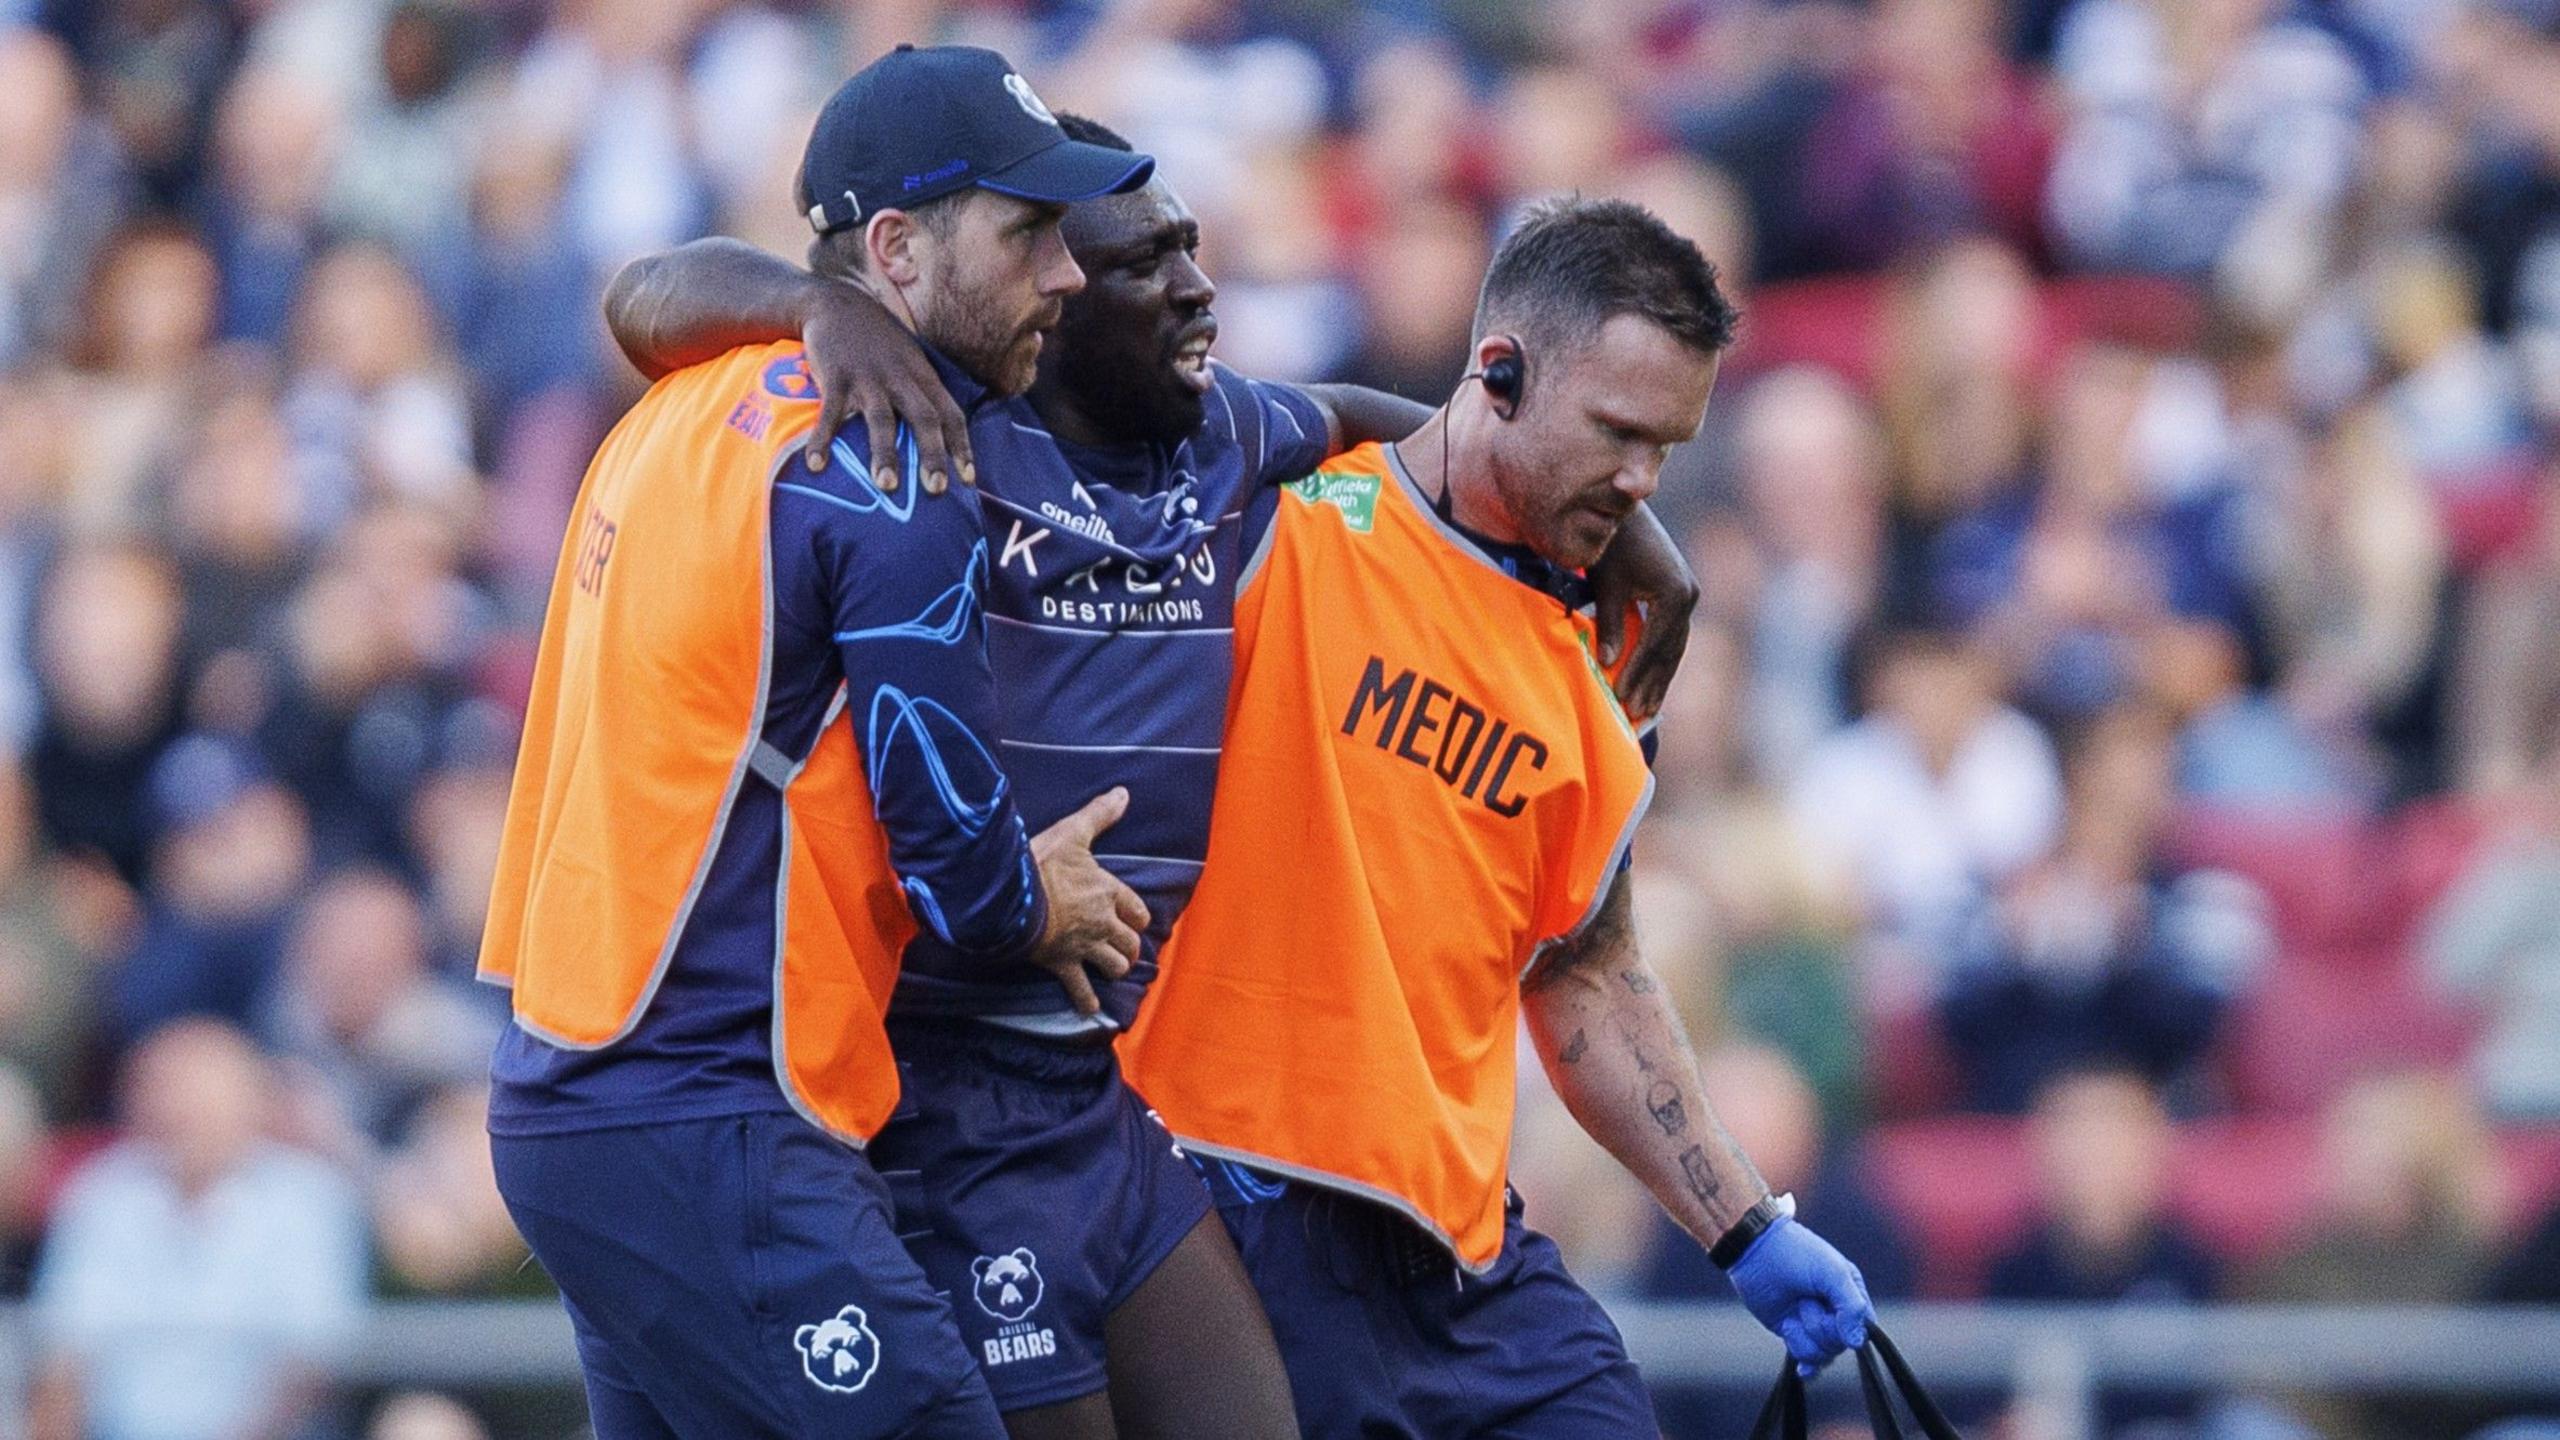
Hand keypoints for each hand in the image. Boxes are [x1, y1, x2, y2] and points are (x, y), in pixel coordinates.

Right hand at [798, 282, 975, 494]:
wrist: (836, 303)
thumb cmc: (878, 342)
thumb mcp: (910, 361)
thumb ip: (923, 393)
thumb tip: (940, 438)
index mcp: (922, 377)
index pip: (951, 414)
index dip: (961, 446)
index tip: (968, 480)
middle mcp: (900, 378)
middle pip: (924, 418)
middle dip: (932, 454)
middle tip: (936, 490)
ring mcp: (868, 377)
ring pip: (881, 419)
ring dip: (884, 453)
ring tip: (886, 486)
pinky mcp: (835, 376)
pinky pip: (830, 412)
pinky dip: (822, 439)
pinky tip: (816, 465)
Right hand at [1027, 788, 1150, 1014]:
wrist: (1010, 897)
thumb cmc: (1041, 863)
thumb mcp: (1072, 833)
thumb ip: (1099, 815)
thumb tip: (1124, 793)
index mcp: (1108, 891)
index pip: (1136, 910)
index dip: (1137, 917)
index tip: (1135, 920)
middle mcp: (1102, 922)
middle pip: (1129, 942)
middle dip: (1130, 947)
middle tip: (1125, 949)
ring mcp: (1083, 946)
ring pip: (1114, 965)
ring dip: (1115, 969)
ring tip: (1112, 970)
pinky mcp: (1062, 963)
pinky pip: (1080, 988)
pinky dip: (1086, 1000)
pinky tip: (1091, 1008)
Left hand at [1588, 505, 1697, 720]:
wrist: (1621, 510)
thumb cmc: (1609, 545)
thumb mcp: (1607, 585)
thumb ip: (1611, 624)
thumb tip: (1608, 664)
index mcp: (1675, 594)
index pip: (1655, 645)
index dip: (1638, 674)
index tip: (1622, 699)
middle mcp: (1690, 595)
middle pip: (1671, 651)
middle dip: (1653, 683)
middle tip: (1637, 713)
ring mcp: (1689, 594)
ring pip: (1675, 646)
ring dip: (1660, 676)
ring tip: (1646, 707)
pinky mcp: (1681, 593)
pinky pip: (1672, 634)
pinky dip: (1659, 657)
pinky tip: (1651, 679)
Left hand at [1726, 1213, 1872, 1376]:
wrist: (1755, 1250)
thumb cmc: (1798, 1254)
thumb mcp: (1832, 1273)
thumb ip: (1851, 1306)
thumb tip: (1856, 1344)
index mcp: (1851, 1294)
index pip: (1864, 1328)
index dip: (1848, 1327)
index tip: (1832, 1312)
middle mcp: (1835, 1312)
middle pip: (1840, 1344)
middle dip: (1820, 1325)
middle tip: (1805, 1299)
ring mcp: (1813, 1323)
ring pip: (1822, 1354)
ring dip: (1804, 1334)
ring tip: (1794, 1308)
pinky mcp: (1793, 1331)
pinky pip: (1807, 1358)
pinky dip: (1807, 1364)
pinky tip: (1802, 1370)